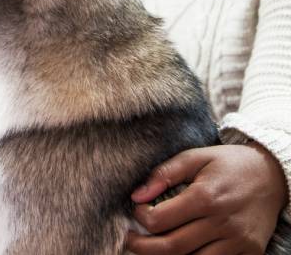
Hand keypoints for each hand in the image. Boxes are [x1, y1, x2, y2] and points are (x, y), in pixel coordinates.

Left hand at [126, 144, 287, 254]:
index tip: (137, 209)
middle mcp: (223, 223)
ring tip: (152, 247)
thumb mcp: (195, 157)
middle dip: (142, 247)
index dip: (140, 217)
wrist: (273, 175)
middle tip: (130, 240)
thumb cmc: (229, 164)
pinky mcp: (251, 252)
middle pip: (172, 248)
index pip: (159, 220)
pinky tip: (181, 251)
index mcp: (206, 197)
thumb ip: (164, 174)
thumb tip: (136, 195)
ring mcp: (238, 242)